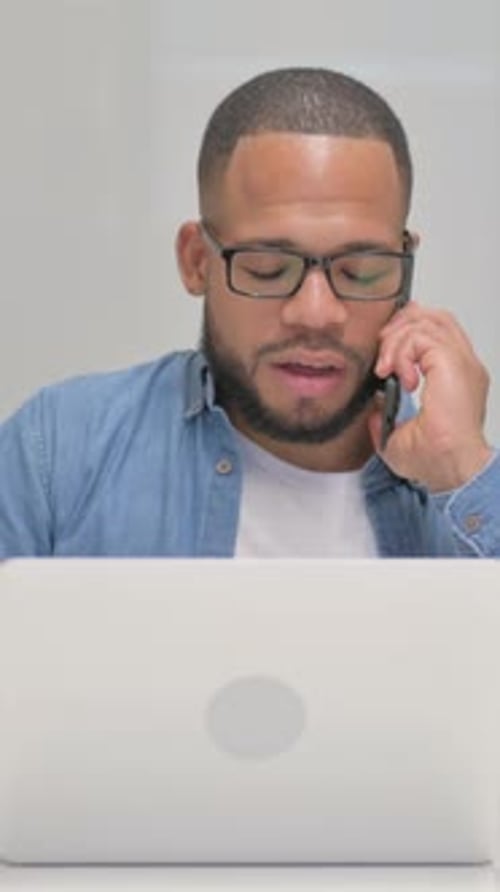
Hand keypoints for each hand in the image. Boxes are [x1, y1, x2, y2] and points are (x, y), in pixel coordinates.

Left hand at [369, 302, 491, 491]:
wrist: (453, 470)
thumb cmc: (438, 460)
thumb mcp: (399, 437)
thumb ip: (386, 417)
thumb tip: (375, 406)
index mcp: (457, 378)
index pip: (437, 332)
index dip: (408, 332)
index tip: (387, 357)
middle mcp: (463, 365)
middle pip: (434, 316)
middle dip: (400, 326)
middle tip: (383, 357)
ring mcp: (461, 362)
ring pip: (426, 321)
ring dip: (396, 341)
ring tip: (387, 369)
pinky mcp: (452, 365)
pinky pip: (421, 337)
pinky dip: (401, 351)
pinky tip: (398, 376)